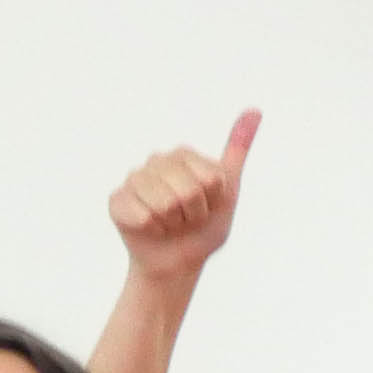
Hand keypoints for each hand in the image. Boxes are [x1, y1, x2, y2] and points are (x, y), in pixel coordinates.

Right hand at [107, 111, 258, 289]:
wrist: (178, 263)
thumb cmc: (204, 227)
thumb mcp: (229, 190)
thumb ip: (237, 150)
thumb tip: (255, 110)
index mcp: (182, 154)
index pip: (209, 179)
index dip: (212, 201)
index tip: (206, 205)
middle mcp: (156, 160)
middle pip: (187, 191)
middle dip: (193, 214)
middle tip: (186, 219)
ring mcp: (134, 179)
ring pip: (164, 205)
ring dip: (173, 225)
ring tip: (169, 224)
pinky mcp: (117, 200)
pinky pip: (142, 216)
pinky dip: (153, 231)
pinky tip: (150, 229)